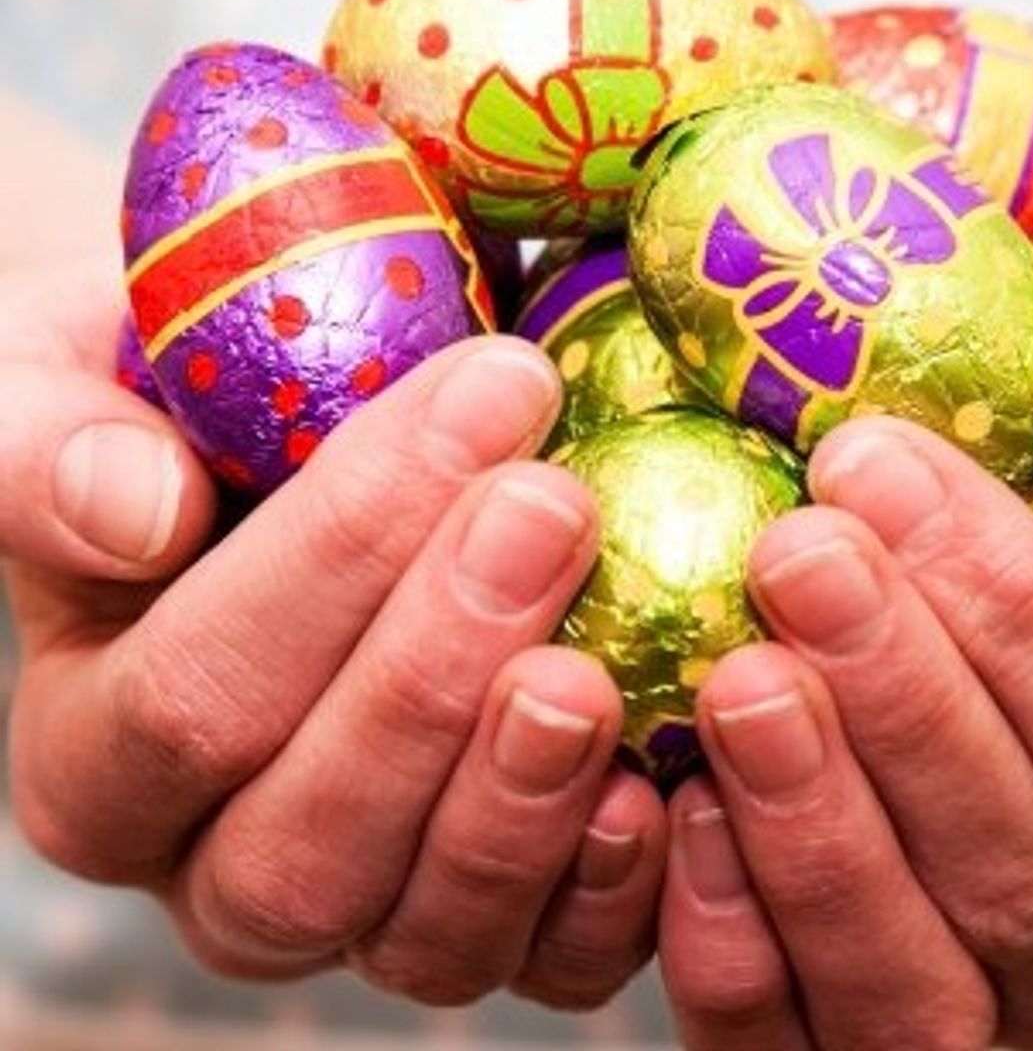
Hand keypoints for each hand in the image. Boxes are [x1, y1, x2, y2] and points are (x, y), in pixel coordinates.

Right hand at [0, 260, 664, 1010]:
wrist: (304, 458)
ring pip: (422, 928)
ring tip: (593, 662)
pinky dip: (606, 894)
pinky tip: (657, 786)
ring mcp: (368, 907)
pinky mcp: (500, 922)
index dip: (340, 553)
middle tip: (552, 506)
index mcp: (101, 752)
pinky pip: (549, 962)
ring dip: (519, 795)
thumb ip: (52, 449)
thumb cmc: (189, 411)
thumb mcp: (75, 384)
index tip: (491, 391)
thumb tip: (135, 510)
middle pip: (305, 836)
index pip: (192, 694)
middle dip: (437, 668)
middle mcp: (220, 865)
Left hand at [659, 416, 1032, 1050]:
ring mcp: (990, 1016)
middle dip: (897, 703)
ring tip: (737, 672)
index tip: (884, 471)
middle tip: (796, 550)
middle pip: (1024, 882)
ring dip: (811, 828)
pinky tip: (680, 801)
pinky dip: (726, 942)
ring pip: (910, 992)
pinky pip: (785, 1041)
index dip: (1025, 631)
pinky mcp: (844, 1024)